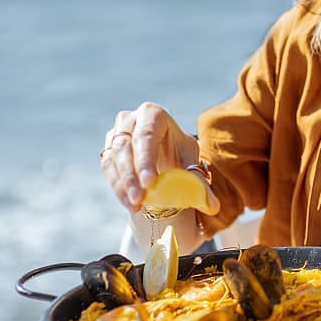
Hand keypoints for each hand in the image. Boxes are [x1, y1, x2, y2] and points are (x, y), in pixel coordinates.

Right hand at [98, 102, 218, 213]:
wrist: (166, 159)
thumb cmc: (180, 156)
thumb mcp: (191, 164)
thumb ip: (199, 183)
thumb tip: (213, 206)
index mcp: (154, 114)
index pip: (146, 135)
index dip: (145, 159)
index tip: (150, 183)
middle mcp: (131, 119)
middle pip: (125, 145)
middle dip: (132, 175)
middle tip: (140, 199)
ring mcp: (116, 133)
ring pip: (113, 157)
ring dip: (123, 184)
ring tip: (136, 205)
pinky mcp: (108, 149)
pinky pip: (108, 168)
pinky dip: (118, 188)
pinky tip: (130, 204)